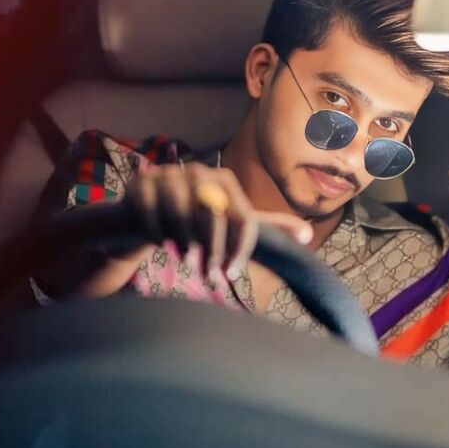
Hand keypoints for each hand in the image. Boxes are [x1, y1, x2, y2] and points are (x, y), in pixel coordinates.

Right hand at [125, 162, 312, 275]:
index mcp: (225, 180)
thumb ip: (266, 228)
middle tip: (209, 275)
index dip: (239, 249)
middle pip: (214, 215)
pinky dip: (157, 234)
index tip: (232, 275)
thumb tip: (307, 234)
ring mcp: (168, 174)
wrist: (147, 218)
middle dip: (213, 250)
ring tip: (186, 260)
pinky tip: (161, 244)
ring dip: (185, 242)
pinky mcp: (141, 183)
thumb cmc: (196, 224)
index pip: (242, 217)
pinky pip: (151, 211)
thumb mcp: (232, 225)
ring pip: (181, 212)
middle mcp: (199, 172)